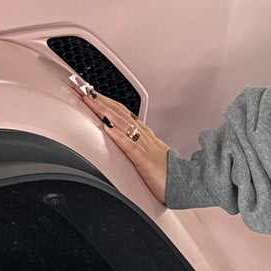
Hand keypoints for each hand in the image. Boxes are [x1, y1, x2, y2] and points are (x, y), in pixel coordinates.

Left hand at [72, 76, 171, 203]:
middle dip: (98, 98)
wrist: (189, 185)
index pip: (121, 112)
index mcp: (144, 136)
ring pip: (121, 123)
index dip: (104, 100)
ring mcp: (144, 147)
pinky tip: (106, 126)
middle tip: (81, 85)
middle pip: (118, 112)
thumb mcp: (149, 158)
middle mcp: (143, 136)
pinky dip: (118, 135)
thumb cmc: (169, 175)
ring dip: (103, 110)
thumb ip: (136, 149)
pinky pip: (129, 145)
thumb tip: (122, 143)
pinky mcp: (144, 161)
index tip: (89, 90)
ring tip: (88, 99)